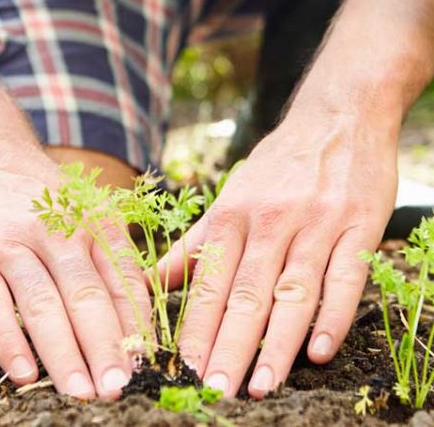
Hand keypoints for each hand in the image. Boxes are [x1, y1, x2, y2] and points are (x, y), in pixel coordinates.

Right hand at [0, 151, 150, 398]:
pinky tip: (25, 374)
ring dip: (63, 352)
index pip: (122, 278)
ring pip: (41, 304)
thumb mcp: (88, 212)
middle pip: (85, 295)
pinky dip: (9, 341)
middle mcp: (55, 230)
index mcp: (93, 221)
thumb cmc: (46, 198)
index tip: (145, 363)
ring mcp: (11, 244)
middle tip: (117, 387)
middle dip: (104, 346)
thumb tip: (138, 321)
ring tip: (80, 391)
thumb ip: (112, 259)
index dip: (136, 324)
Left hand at [160, 110, 397, 397]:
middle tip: (215, 390)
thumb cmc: (277, 165)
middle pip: (246, 293)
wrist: (336, 118)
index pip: (210, 281)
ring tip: (260, 385)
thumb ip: (195, 243)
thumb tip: (151, 280)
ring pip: (292, 291)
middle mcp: (270, 220)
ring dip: (277, 343)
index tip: (183, 367)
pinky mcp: (358, 226)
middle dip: (229, 345)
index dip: (196, 327)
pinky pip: (345, 277)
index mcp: (233, 214)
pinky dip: (333, 315)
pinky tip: (319, 352)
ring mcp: (316, 224)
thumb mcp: (229, 196)